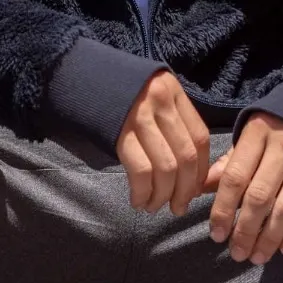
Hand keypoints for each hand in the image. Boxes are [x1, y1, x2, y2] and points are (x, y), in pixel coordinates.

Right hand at [116, 71, 210, 216]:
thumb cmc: (117, 89)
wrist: (80, 75)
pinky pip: (141, 170)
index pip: (200, 138)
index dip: (202, 169)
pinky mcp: (119, 132)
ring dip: (162, 195)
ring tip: (154, 206)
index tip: (195, 189)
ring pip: (165, 167)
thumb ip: (170, 119)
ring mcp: (140, 116)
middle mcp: (161, 102)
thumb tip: (188, 169)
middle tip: (179, 207)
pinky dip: (142, 191)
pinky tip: (138, 200)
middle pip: (186, 156)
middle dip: (185, 190)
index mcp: (173, 92)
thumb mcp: (151, 93)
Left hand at [203, 112, 282, 264]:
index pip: (236, 177)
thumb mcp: (246, 138)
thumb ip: (226, 165)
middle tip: (236, 253)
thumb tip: (197, 190)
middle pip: (260, 196)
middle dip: (246, 230)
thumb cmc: (271, 132)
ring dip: (270, 237)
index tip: (216, 235)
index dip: (224, 209)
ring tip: (256, 256)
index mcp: (257, 134)